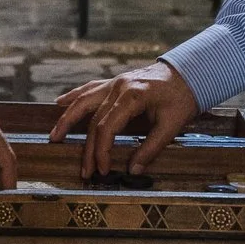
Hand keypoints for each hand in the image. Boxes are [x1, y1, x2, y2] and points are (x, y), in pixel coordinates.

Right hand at [50, 60, 200, 179]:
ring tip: (54, 135)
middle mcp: (118, 87)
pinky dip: (74, 96)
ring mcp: (115, 82)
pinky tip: (60, 102)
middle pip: (94, 120)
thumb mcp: (172, 125)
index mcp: (132, 97)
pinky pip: (90, 89)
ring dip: (68, 118)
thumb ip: (151, 148)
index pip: (107, 128)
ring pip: (84, 101)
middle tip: (84, 171)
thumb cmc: (183, 98)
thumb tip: (133, 170)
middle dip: (87, 148)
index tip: (102, 170)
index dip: (101, 151)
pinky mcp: (116, 82)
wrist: (190, 72)